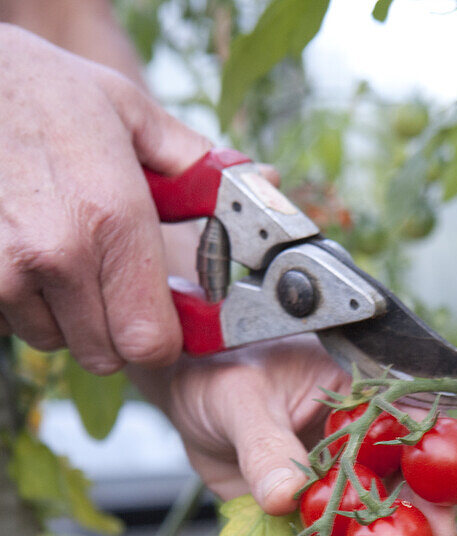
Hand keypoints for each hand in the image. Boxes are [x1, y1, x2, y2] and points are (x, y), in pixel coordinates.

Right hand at [0, 24, 210, 373]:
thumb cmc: (44, 93)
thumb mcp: (132, 115)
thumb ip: (199, 167)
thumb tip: (266, 184)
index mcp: (115, 219)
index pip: (152, 344)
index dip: (160, 339)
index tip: (161, 318)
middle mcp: (61, 254)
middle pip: (107, 356)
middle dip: (115, 332)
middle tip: (109, 283)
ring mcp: (8, 271)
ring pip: (57, 342)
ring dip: (66, 318)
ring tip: (61, 256)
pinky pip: (13, 324)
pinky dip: (24, 304)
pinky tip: (25, 253)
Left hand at [133, 336, 455, 535]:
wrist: (188, 396)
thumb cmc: (218, 371)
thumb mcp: (240, 399)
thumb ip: (265, 445)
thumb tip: (286, 496)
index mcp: (364, 404)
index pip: (415, 446)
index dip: (434, 491)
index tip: (440, 534)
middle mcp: (365, 451)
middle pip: (404, 507)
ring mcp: (341, 491)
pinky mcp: (312, 521)